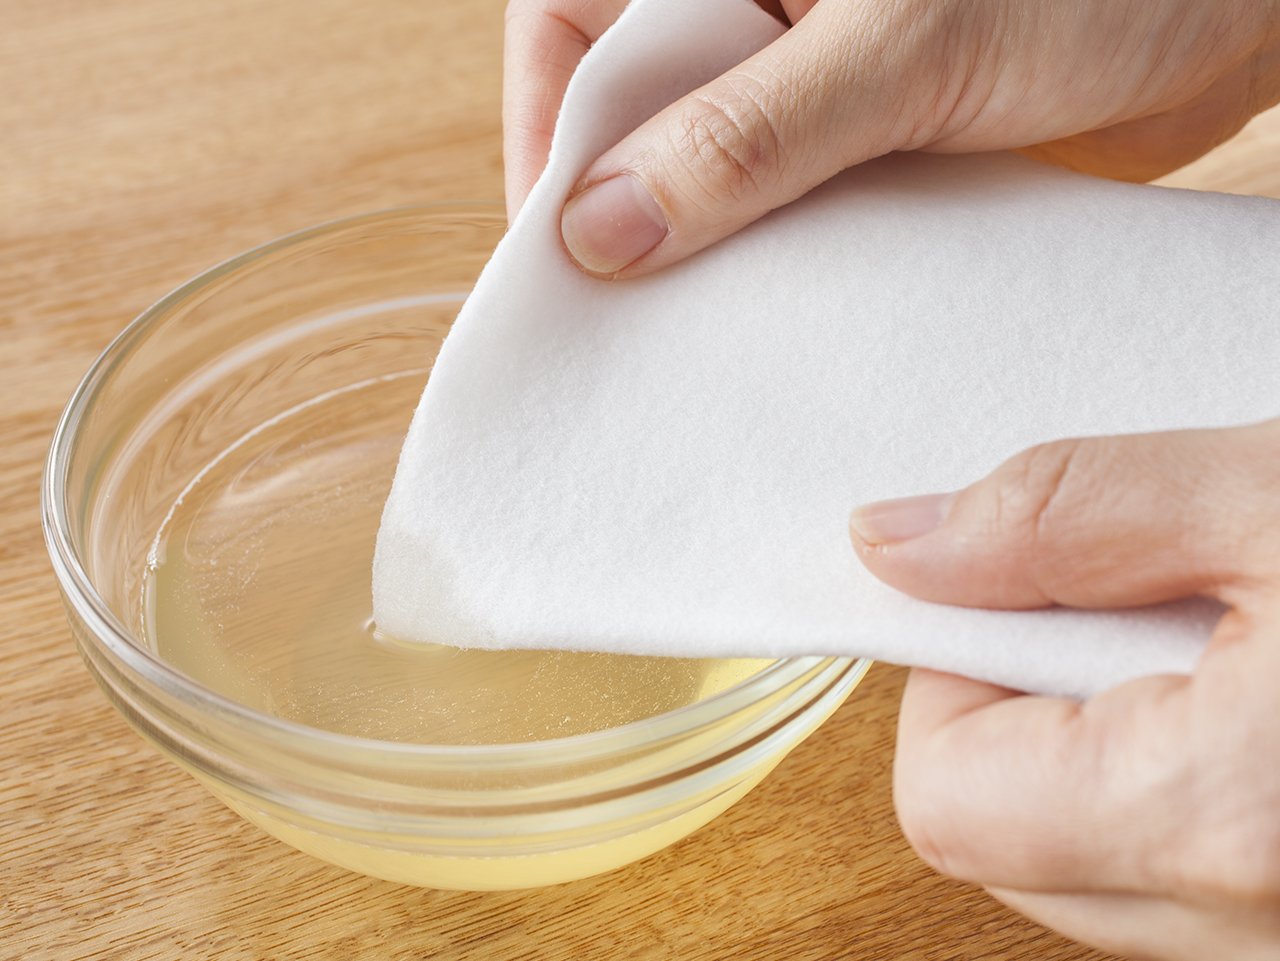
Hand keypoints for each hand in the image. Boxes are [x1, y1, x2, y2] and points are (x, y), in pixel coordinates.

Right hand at [504, 0, 1279, 277]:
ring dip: (699, 250)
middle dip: (620, 210)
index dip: (548, 133)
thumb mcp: (903, 44)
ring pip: (701, 173)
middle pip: (629, 113)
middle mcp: (753, 7)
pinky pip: (779, 214)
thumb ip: (750, 134)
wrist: (1237, 13)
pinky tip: (777, 318)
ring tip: (695, 332)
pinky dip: (773, 267)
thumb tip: (605, 228)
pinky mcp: (856, 145)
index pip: (573, 27)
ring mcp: (804, 81)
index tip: (559, 249)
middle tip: (621, 317)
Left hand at [848, 420, 1279, 958]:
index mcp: (1221, 821)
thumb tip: (898, 545)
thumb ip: (1070, 517)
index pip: (946, 797)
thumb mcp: (1276, 494)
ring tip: (1217, 647)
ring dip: (1109, 754)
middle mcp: (1257, 928)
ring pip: (1098, 868)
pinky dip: (1185, 787)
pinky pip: (1189, 878)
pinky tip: (1255, 693)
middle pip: (1009, 845)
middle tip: (1126, 608)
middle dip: (1023, 717)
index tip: (1011, 590)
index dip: (949, 678)